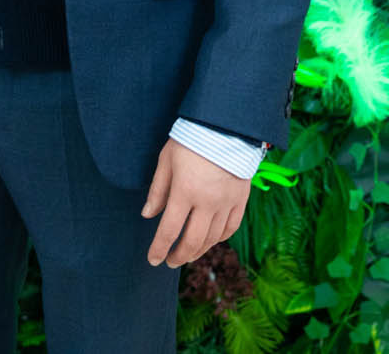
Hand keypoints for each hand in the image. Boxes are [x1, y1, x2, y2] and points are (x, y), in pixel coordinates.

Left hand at [141, 137, 250, 266]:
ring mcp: (226, 203)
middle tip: (169, 261)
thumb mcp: (166, 161)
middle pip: (192, 241)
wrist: (224, 127)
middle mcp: (207, 202)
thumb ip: (157, 191)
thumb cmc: (189, 141)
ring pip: (212, 238)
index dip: (159, 248)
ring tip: (187, 254)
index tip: (152, 260)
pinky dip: (218, 239)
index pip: (169, 230)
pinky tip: (210, 241)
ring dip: (198, 251)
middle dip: (178, 255)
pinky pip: (230, 228)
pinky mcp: (240, 200)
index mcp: (184, 191)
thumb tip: (148, 215)